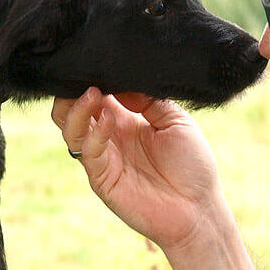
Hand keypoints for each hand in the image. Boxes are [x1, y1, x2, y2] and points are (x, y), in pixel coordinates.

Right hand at [51, 87, 225, 251]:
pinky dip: (95, 132)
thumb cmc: (192, 165)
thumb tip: (120, 80)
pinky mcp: (102, 179)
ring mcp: (102, 158)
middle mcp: (108, 137)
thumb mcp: (175, 120)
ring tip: (93, 93)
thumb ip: (148, 99)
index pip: (96, 94)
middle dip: (72, 91)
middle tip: (86, 77)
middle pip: (71, 109)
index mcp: (125, 120)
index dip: (92, 78)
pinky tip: (110, 119)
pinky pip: (88, 152)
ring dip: (77, 108)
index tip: (96, 60)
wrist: (199, 208)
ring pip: (70, 128)